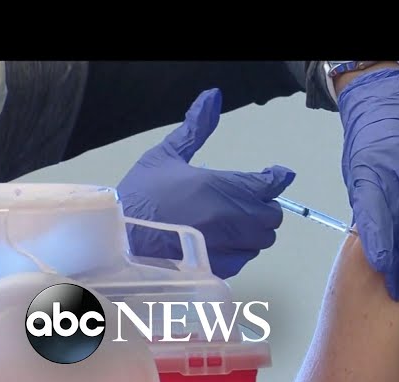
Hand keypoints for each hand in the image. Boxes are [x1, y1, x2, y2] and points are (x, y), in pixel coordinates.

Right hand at [117, 88, 295, 278]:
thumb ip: (196, 128)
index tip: (274, 175)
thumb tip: (213, 97)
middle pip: (272, 215)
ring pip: (262, 239)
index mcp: (223, 186)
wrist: (121, 240)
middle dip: (263, 207)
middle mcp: (233, 217)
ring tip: (230, 222)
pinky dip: (239, 250)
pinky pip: (245, 258)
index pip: (270, 184)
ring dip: (253, 230)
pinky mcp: (221, 268)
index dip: (276, 178)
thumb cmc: (142, 196)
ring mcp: (229, 245)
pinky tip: (219, 242)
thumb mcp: (166, 155)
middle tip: (243, 201)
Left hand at [337, 69, 398, 299]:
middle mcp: (389, 170)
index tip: (381, 265)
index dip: (376, 239)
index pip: (370, 212)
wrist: (378, 103)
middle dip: (397, 256)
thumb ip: (367, 202)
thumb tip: (374, 238)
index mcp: (366, 176)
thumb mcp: (356, 174)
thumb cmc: (366, 145)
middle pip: (395, 218)